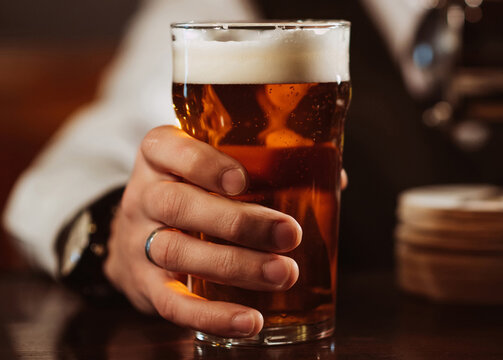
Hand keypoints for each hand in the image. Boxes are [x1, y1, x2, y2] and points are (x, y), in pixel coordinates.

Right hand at [104, 125, 304, 337]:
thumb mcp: (212, 166)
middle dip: (239, 222)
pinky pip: (173, 303)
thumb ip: (266, 164)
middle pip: (180, 205)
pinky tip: (250, 321)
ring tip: (284, 274)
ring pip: (178, 251)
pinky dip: (212, 315)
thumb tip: (334, 178)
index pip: (169, 149)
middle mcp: (144, 195)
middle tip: (290, 234)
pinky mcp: (144, 285)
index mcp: (161, 155)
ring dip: (236, 266)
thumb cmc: (195, 191)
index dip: (204, 164)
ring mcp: (137, 241)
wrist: (131, 235)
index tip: (243, 179)